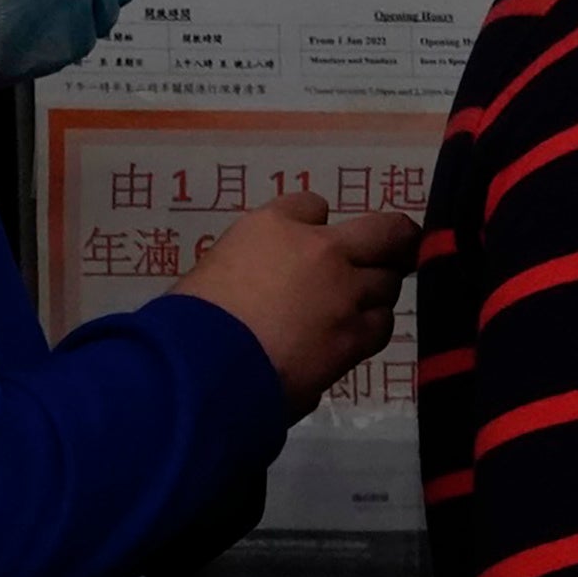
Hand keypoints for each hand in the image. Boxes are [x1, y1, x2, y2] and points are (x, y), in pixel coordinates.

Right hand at [174, 188, 422, 411]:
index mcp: (273, 227)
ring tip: (354, 311)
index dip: (314, 226)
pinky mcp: (353, 338)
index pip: (311, 206)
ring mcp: (344, 293)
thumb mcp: (209, 277)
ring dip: (374, 294)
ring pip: (388, 283)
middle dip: (391, 241)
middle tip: (390, 253)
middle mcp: (321, 250)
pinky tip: (349, 341)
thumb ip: (248, 270)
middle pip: (385, 232)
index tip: (309, 242)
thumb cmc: (186, 325)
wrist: (199, 371)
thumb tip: (260, 292)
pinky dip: (367, 331)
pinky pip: (380, 326)